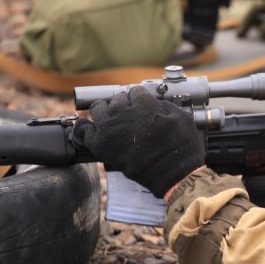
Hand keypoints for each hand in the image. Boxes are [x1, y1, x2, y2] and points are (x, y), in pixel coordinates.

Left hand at [72, 86, 204, 197]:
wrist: (171, 172)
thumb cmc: (181, 146)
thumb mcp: (181, 117)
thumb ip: (164, 105)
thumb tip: (153, 102)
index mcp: (143, 103)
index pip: (134, 91)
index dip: (138, 99)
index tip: (140, 106)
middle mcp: (124, 111)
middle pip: (116, 99)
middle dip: (122, 105)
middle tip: (129, 117)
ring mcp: (110, 127)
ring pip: (98, 108)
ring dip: (104, 112)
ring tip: (112, 122)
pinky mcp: (100, 144)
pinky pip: (83, 129)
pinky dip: (85, 128)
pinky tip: (89, 129)